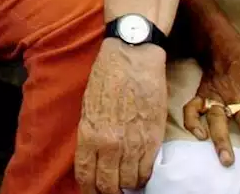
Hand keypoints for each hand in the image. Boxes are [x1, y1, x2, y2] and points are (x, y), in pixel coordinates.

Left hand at [75, 39, 166, 193]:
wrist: (132, 59)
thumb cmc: (107, 77)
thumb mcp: (88, 107)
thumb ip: (91, 134)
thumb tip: (92, 155)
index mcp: (89, 135)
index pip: (85, 175)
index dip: (88, 189)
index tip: (91, 191)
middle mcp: (110, 145)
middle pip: (107, 185)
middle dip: (107, 191)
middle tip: (108, 191)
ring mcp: (133, 144)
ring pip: (129, 182)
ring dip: (126, 186)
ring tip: (124, 183)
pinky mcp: (153, 140)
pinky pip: (147, 171)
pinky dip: (142, 178)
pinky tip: (138, 175)